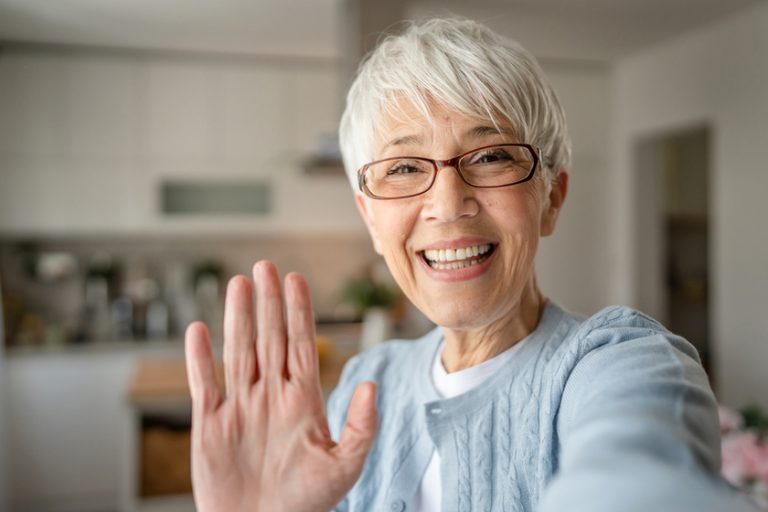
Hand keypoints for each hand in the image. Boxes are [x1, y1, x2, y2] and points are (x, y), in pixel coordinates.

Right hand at [185, 260, 377, 511]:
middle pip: (269, 338)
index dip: (299, 311)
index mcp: (303, 400)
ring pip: (238, 351)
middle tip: (264, 266)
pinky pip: (204, 384)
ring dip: (238, 318)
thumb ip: (362, 426)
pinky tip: (198, 330)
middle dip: (268, 302)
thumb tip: (370, 384)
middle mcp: (271, 395)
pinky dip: (199, 359)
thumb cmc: (306, 503)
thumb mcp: (345, 466)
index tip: (295, 279)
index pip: (301, 344)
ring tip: (238, 284)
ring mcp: (241, 407)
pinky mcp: (211, 425)